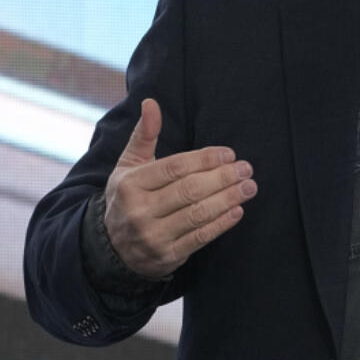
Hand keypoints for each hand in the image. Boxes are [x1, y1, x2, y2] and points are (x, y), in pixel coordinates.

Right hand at [103, 98, 256, 277]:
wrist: (110, 247)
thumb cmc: (127, 197)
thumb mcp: (129, 165)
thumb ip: (144, 134)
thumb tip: (151, 102)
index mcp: (131, 184)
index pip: (175, 168)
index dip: (205, 159)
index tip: (229, 154)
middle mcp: (139, 211)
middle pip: (190, 190)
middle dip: (223, 178)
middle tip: (246, 169)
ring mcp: (152, 236)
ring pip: (198, 214)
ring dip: (228, 199)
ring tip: (249, 187)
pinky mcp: (166, 256)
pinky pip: (199, 238)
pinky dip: (221, 224)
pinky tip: (237, 211)